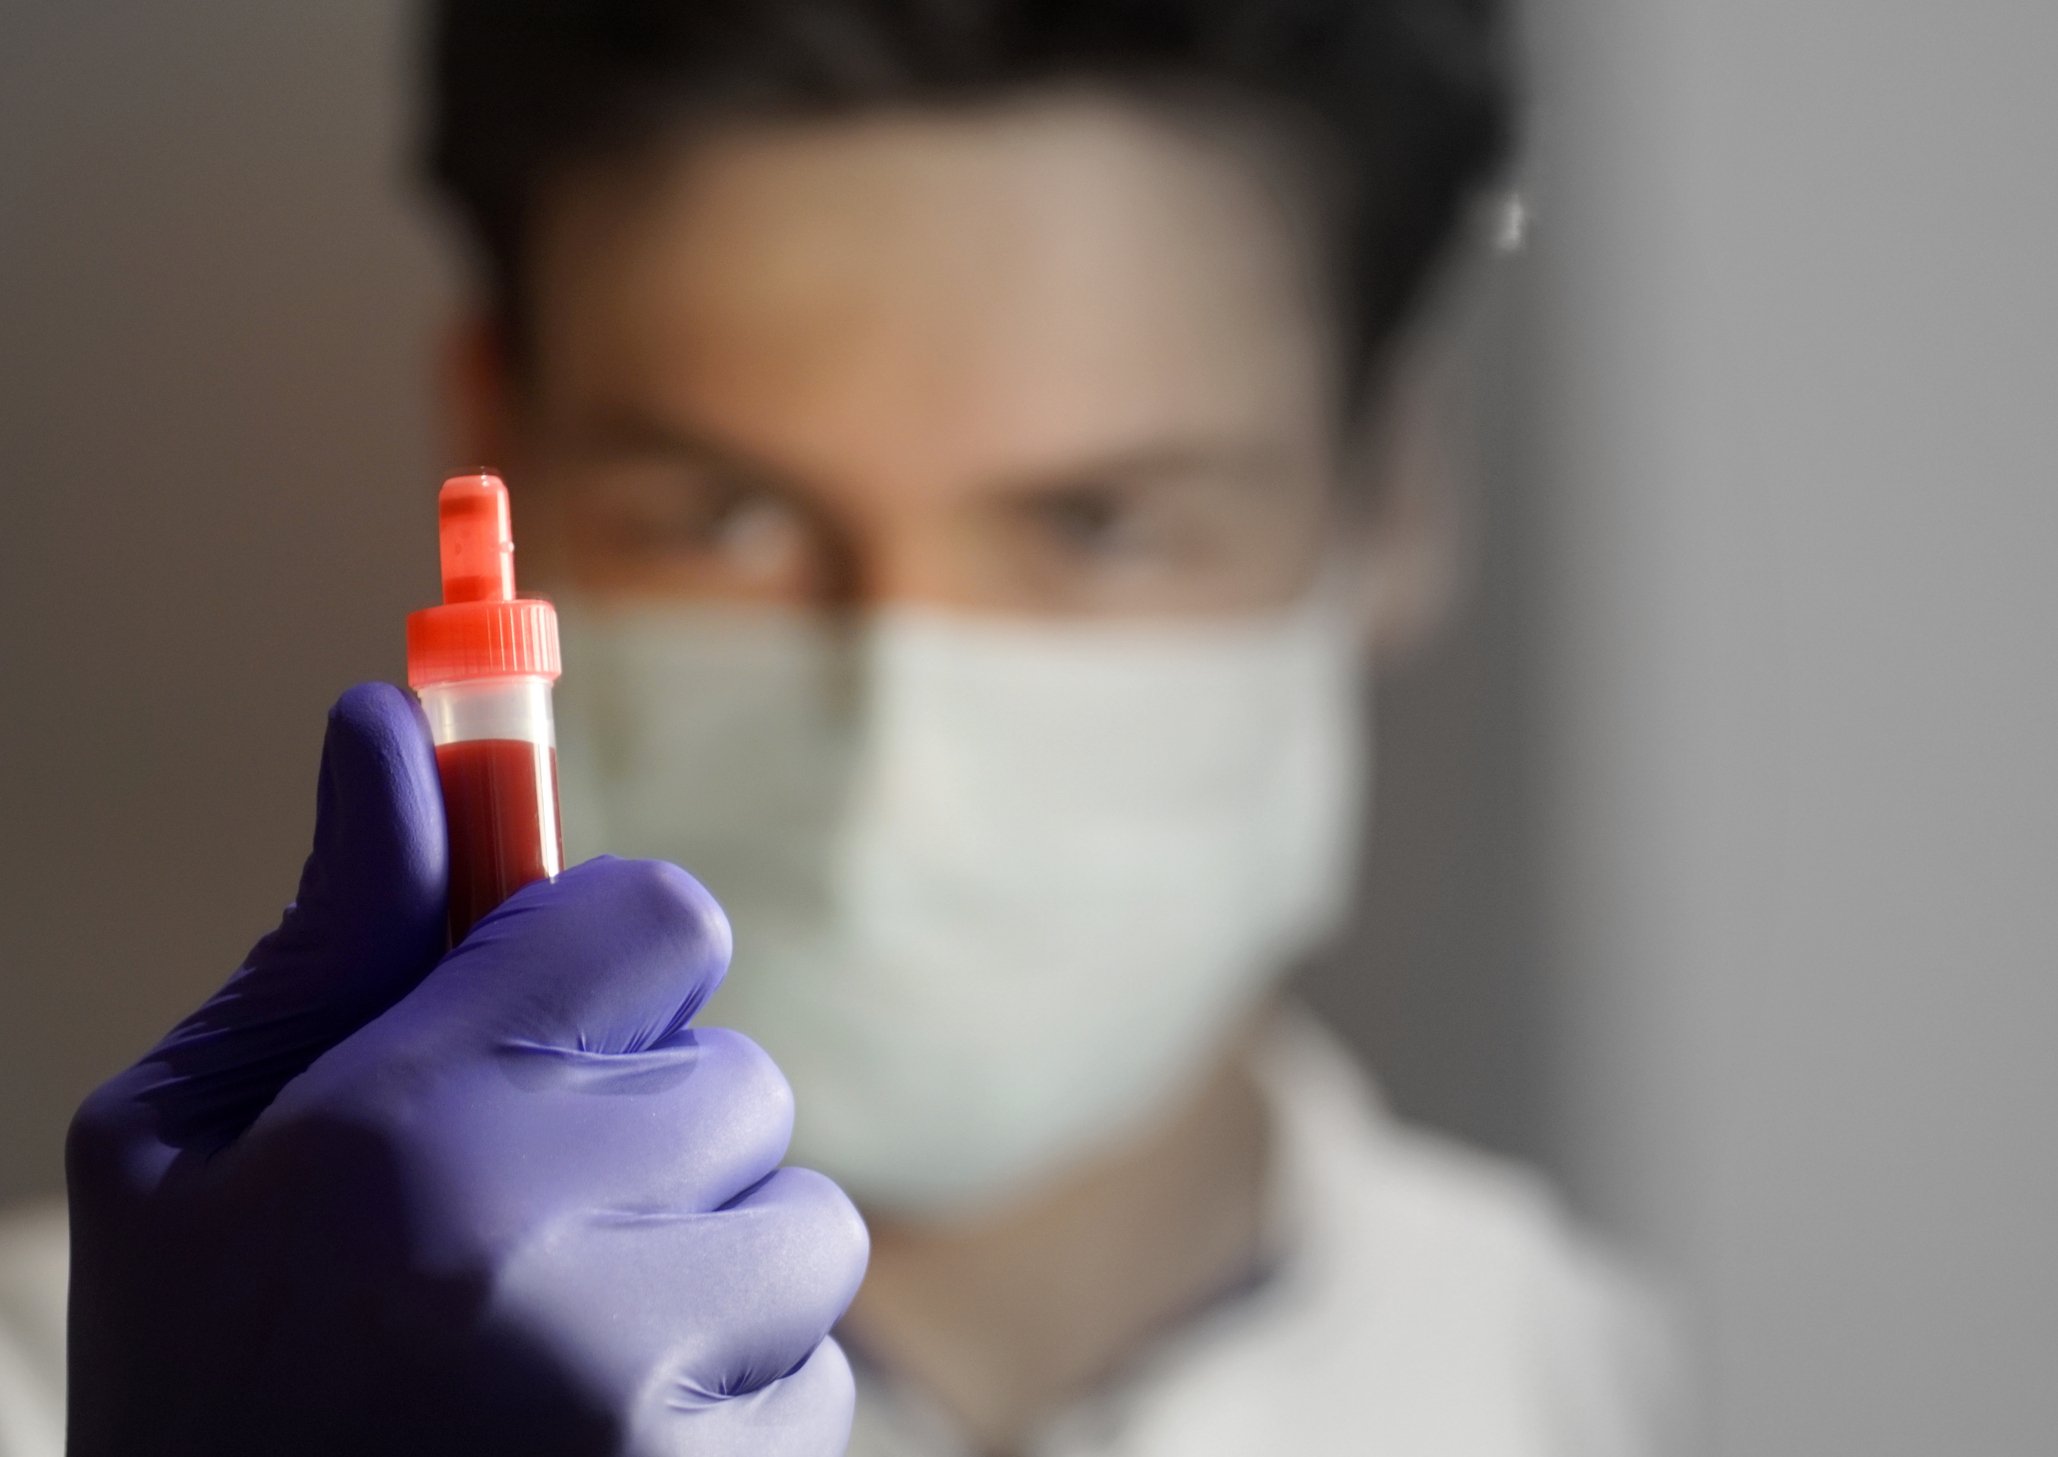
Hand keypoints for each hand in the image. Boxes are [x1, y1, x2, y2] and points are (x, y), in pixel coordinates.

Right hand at [65, 683, 866, 1455]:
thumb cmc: (194, 1389)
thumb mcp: (187, 1152)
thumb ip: (329, 935)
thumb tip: (387, 718)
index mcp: (405, 1132)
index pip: (660, 920)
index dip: (612, 955)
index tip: (557, 1011)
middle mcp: (548, 1257)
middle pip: (741, 1076)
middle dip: (650, 1130)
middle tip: (517, 1225)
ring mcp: (653, 1407)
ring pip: (807, 1228)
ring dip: (709, 1267)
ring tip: (554, 1356)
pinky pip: (822, 1378)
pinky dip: (737, 1399)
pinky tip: (599, 1455)